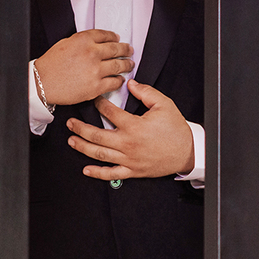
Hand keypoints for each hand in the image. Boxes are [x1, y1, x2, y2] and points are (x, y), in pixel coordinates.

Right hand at [34, 29, 133, 105]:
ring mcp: (96, 70)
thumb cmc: (50, 65)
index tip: (117, 39)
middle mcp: (92, 53)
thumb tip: (95, 42)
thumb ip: (82, 41)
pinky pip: (114, 82)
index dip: (114, 37)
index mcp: (83, 39)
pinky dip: (119, 80)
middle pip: (116, 49)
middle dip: (125, 49)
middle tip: (129, 50)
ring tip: (130, 64)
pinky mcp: (96, 87)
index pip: (105, 35)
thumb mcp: (65, 43)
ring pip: (119, 65)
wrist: (42, 83)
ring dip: (127, 64)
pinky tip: (120, 79)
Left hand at [66, 80, 194, 180]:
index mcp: (134, 126)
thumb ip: (146, 92)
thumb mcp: (164, 105)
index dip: (99, 104)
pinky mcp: (133, 171)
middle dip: (80, 128)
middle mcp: (128, 144)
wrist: (188, 151)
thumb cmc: (176, 129)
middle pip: (97, 135)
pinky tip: (86, 170)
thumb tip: (131, 84)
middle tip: (70, 123)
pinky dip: (97, 173)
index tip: (94, 100)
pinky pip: (112, 174)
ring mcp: (129, 159)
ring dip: (83, 147)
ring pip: (100, 154)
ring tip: (72, 140)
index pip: (110, 113)